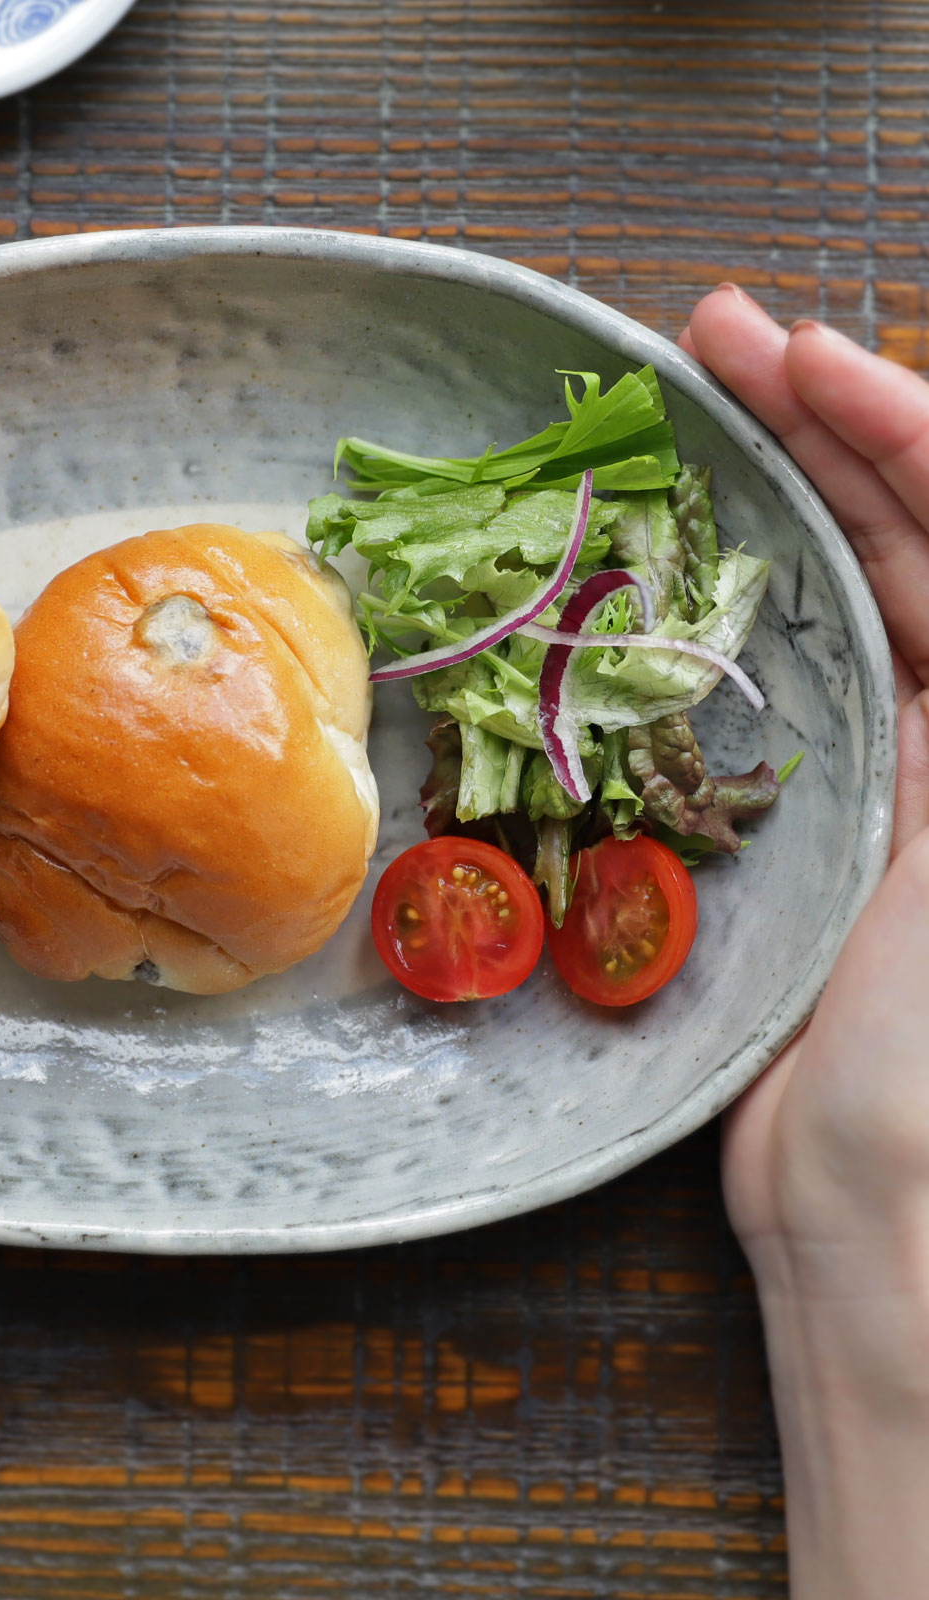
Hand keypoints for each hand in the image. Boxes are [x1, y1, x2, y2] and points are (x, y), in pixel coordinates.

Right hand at [682, 284, 928, 1599]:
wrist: (887, 1258)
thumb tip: (927, 616)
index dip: (903, 437)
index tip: (798, 361)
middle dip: (836, 426)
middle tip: (718, 341)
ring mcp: (922, 776)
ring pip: (873, 590)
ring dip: (795, 492)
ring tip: (702, 400)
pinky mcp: (850, 824)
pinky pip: (812, 674)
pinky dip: (755, 599)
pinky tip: (694, 547)